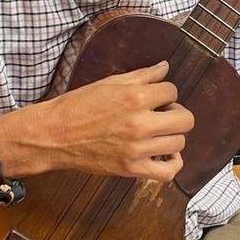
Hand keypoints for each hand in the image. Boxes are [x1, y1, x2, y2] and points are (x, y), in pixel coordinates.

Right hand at [29, 61, 194, 181]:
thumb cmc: (78, 106)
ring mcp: (137, 149)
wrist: (54, 135)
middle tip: (162, 113)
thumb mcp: (109, 83)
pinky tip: (165, 154)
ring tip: (159, 132)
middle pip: (185, 119)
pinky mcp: (131, 169)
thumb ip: (142, 75)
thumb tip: (165, 67)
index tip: (157, 96)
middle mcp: (139, 124)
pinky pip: (168, 172)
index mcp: (134, 98)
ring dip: (173, 135)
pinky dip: (173, 163)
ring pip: (179, 143)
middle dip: (177, 113)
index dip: (166, 92)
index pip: (172, 91)